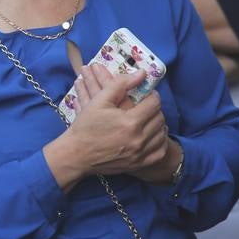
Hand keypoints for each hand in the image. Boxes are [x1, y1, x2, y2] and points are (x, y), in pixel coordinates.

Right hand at [64, 64, 171, 178]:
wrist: (77, 154)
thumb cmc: (86, 126)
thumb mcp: (99, 101)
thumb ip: (120, 84)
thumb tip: (141, 73)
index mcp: (130, 122)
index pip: (154, 103)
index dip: (151, 95)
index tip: (146, 94)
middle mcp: (138, 139)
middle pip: (159, 118)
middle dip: (154, 109)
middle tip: (146, 106)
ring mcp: (140, 154)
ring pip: (161, 134)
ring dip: (158, 124)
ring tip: (148, 119)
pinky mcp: (139, 164)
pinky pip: (160, 152)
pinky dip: (159, 142)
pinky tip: (151, 136)